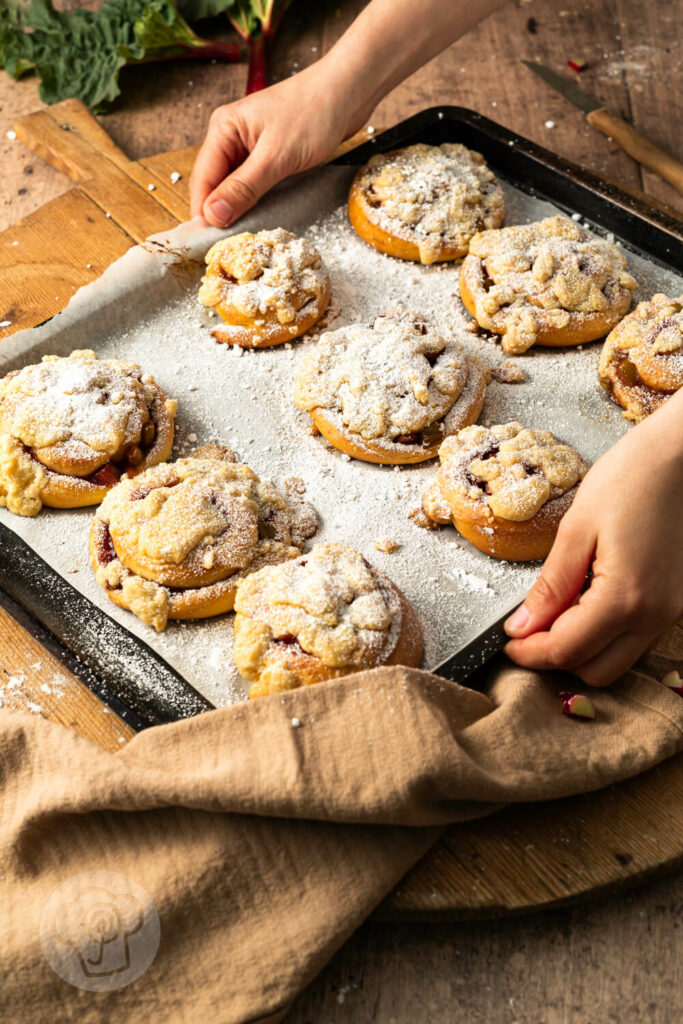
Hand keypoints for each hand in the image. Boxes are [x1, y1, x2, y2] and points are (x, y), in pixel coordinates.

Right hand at [190, 61, 370, 226]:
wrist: (349, 91)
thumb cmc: (314, 112)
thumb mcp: (277, 156)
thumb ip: (244, 187)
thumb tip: (213, 215)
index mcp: (223, 128)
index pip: (202, 179)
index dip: (203, 213)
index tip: (208, 244)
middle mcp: (231, 136)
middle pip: (215, 185)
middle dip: (219, 213)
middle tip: (228, 247)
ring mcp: (250, 146)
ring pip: (234, 187)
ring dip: (238, 209)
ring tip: (243, 237)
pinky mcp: (269, 154)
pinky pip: (253, 184)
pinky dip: (255, 201)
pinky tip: (260, 216)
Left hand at [504, 392, 682, 685]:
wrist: (682, 455)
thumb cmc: (630, 478)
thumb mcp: (576, 529)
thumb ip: (550, 586)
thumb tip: (521, 627)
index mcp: (626, 598)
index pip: (566, 650)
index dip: (529, 653)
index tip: (506, 642)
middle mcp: (655, 616)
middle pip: (595, 670)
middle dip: (555, 657)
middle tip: (525, 630)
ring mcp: (670, 612)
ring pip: (617, 661)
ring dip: (581, 648)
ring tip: (554, 611)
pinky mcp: (676, 603)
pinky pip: (635, 639)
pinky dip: (605, 634)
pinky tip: (584, 601)